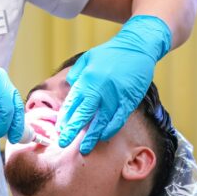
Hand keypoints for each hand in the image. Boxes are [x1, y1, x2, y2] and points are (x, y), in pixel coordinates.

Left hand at [56, 15, 171, 153]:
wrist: (137, 47)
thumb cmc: (110, 53)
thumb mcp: (88, 58)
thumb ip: (77, 74)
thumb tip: (69, 89)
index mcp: (87, 79)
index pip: (73, 103)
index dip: (66, 117)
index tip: (60, 129)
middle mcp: (99, 89)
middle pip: (83, 114)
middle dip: (73, 131)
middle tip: (64, 144)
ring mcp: (115, 96)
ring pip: (101, 121)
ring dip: (92, 136)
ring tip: (84, 148)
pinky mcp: (129, 100)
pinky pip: (118, 119)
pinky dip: (110, 129)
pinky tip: (103, 137)